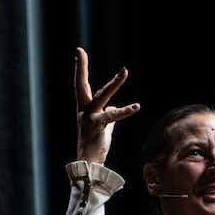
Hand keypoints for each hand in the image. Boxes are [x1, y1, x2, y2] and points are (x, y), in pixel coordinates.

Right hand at [75, 47, 139, 164]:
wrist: (89, 162)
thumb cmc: (95, 144)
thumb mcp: (102, 126)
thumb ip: (107, 114)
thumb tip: (114, 108)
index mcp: (83, 109)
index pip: (80, 85)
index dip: (79, 69)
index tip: (78, 54)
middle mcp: (83, 110)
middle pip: (81, 85)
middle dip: (80, 67)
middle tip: (79, 51)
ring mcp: (90, 117)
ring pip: (102, 96)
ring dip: (114, 84)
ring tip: (124, 72)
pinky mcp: (99, 126)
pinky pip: (114, 116)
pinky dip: (126, 110)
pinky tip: (136, 106)